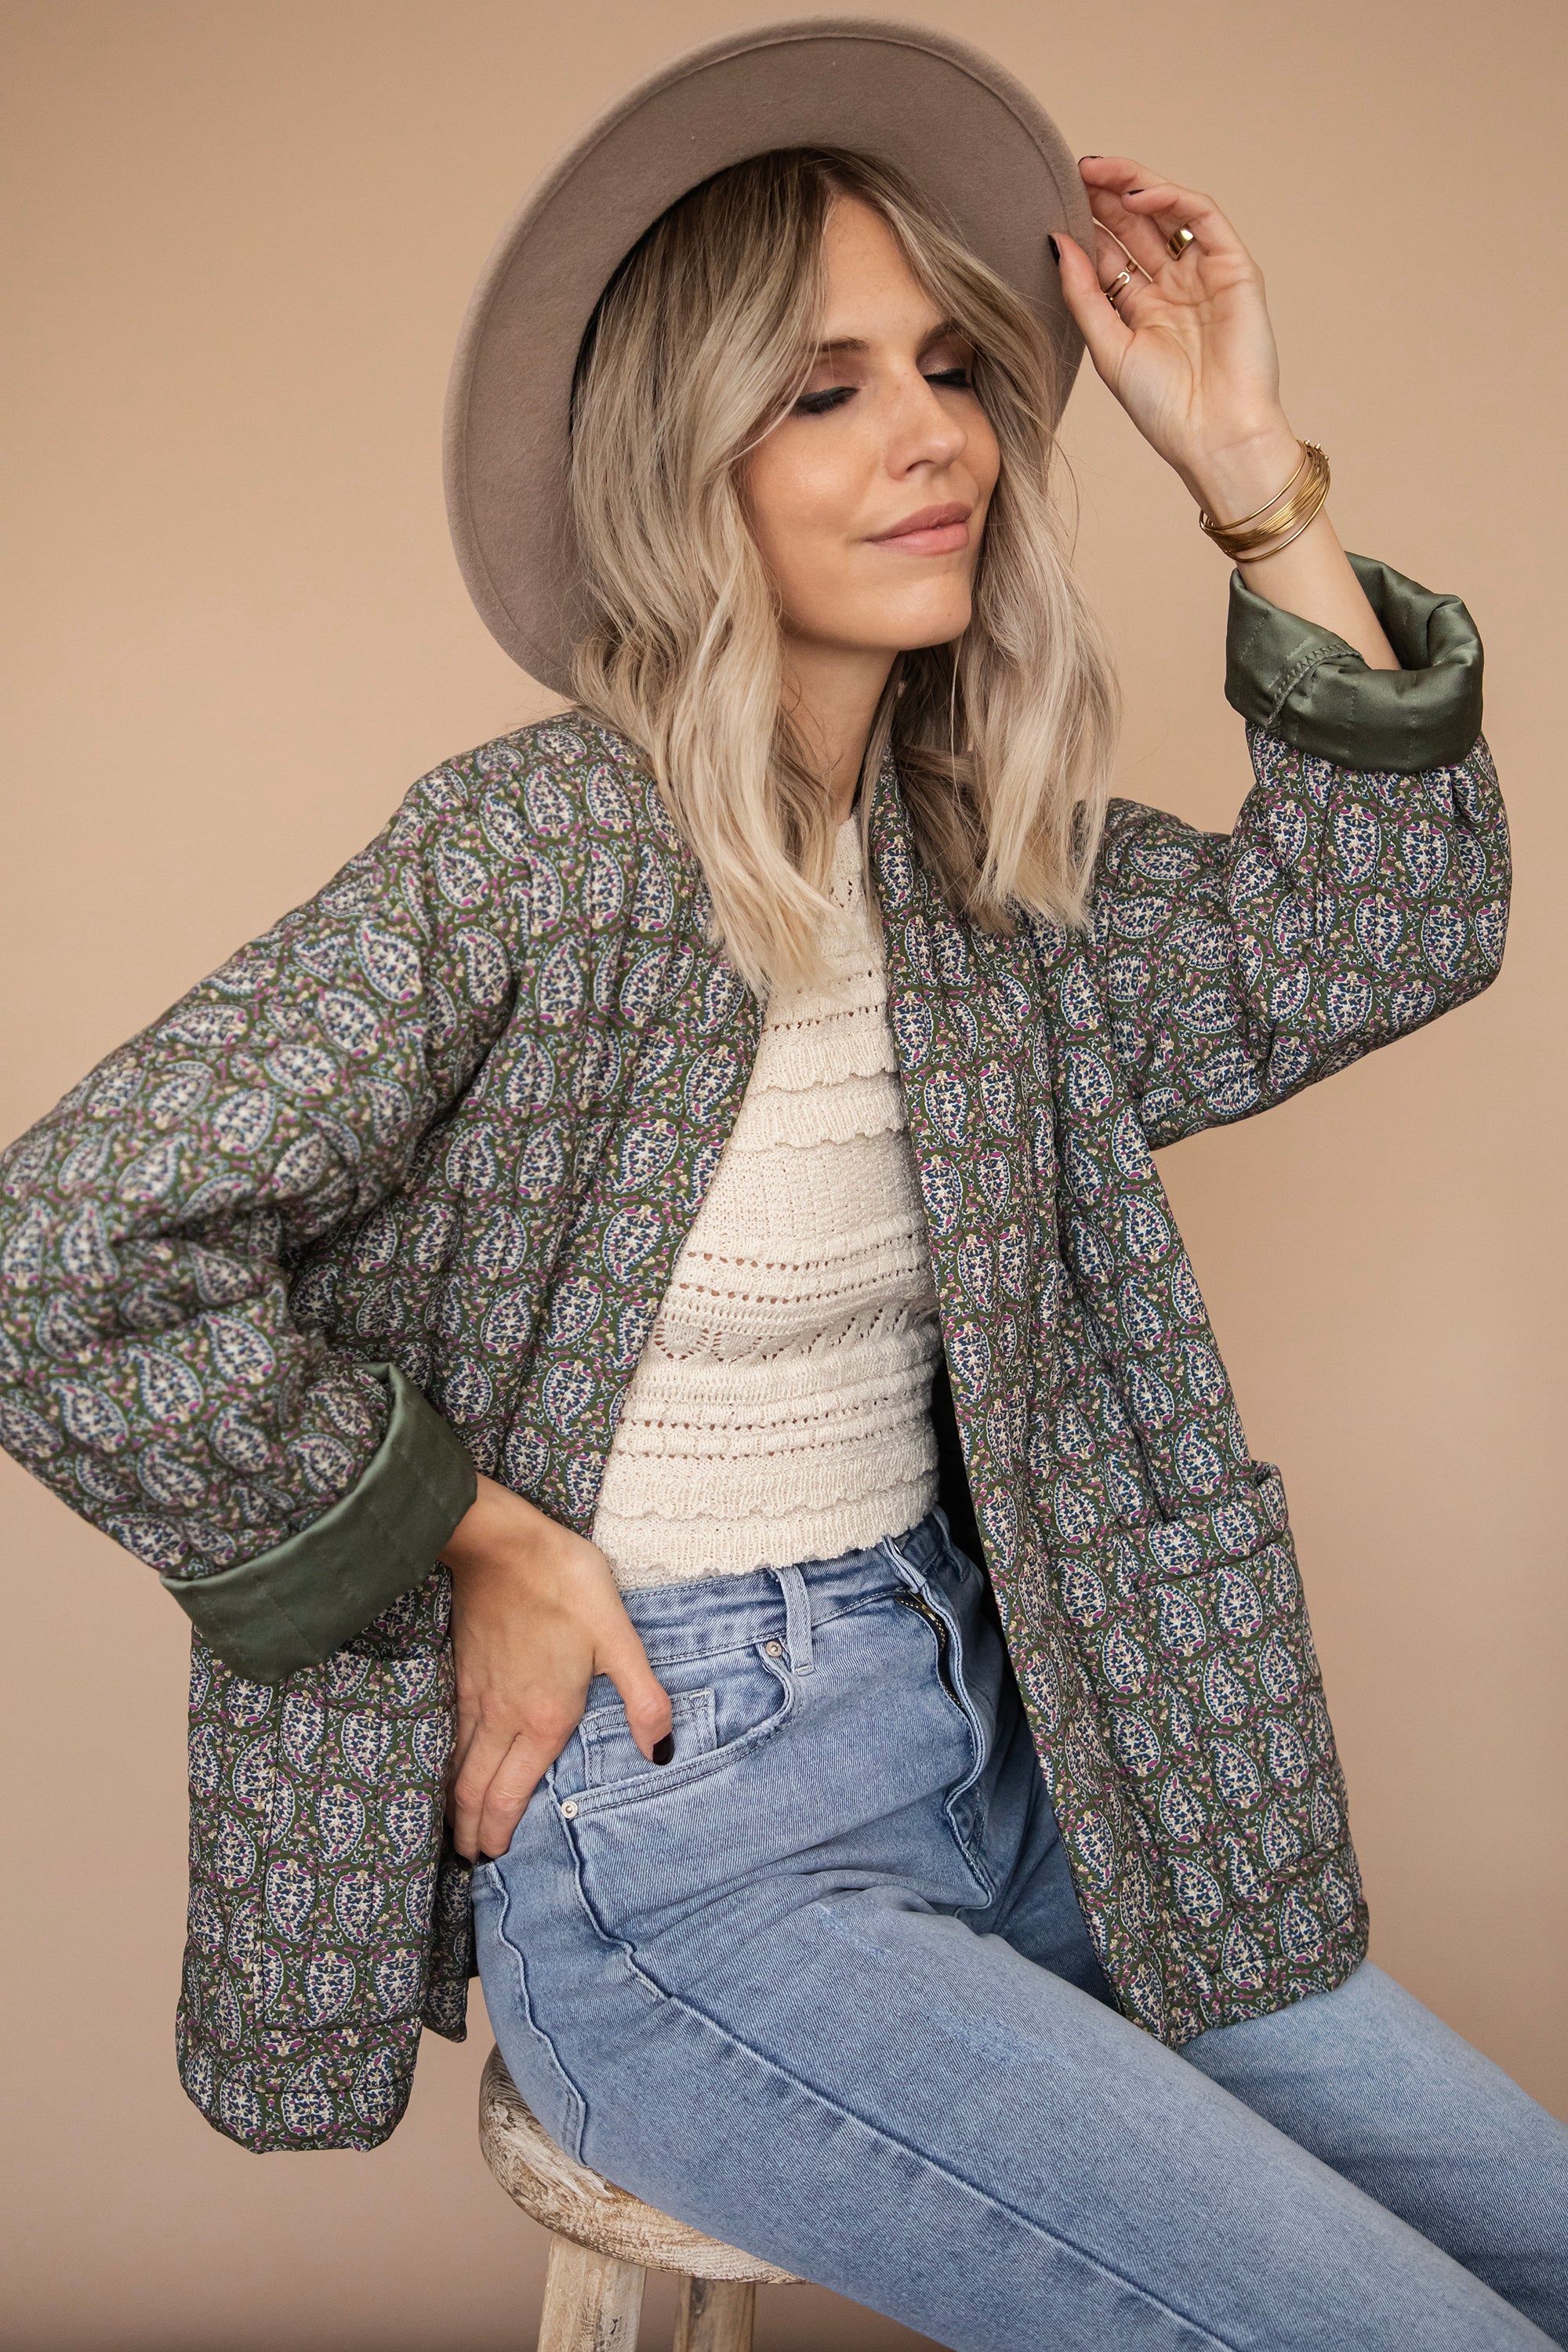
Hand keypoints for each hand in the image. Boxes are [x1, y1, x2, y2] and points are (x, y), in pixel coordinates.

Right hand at [439, 1475, 671, 1862]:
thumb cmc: (563, 1583)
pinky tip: (445, 1765)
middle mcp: (501, 1715)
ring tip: (452, 1828)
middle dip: (469, 1831)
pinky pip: (446, 1733)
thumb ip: (641, 1697)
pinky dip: (442, 1763)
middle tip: (467, 1859)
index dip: (497, 1832)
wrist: (501, 1542)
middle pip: (473, 1791)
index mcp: (542, 1716)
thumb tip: (661, 1752)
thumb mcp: (618, 1636)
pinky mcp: (459, 1670)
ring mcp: (474, 1693)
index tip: (491, 1859)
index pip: (508, 1794)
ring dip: (452, 1803)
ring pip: (454, 1765)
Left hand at [1054, 155, 1301, 521]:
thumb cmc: (1164, 409)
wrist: (1215, 436)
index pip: (1111, 253)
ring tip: (1096, 171)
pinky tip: (1138, 193)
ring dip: (1133, 185)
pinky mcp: (1236, 268)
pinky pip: (1203, 218)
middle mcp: (1174, 287)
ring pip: (1168, 212)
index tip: (1051, 200)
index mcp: (1143, 309)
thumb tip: (1056, 242)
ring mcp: (1206, 275)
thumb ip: (1083, 293)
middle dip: (1105, 196)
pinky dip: (1172, 198)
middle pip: (1137, 227)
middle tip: (1071, 172)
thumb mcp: (1108, 347)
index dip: (1086, 224)